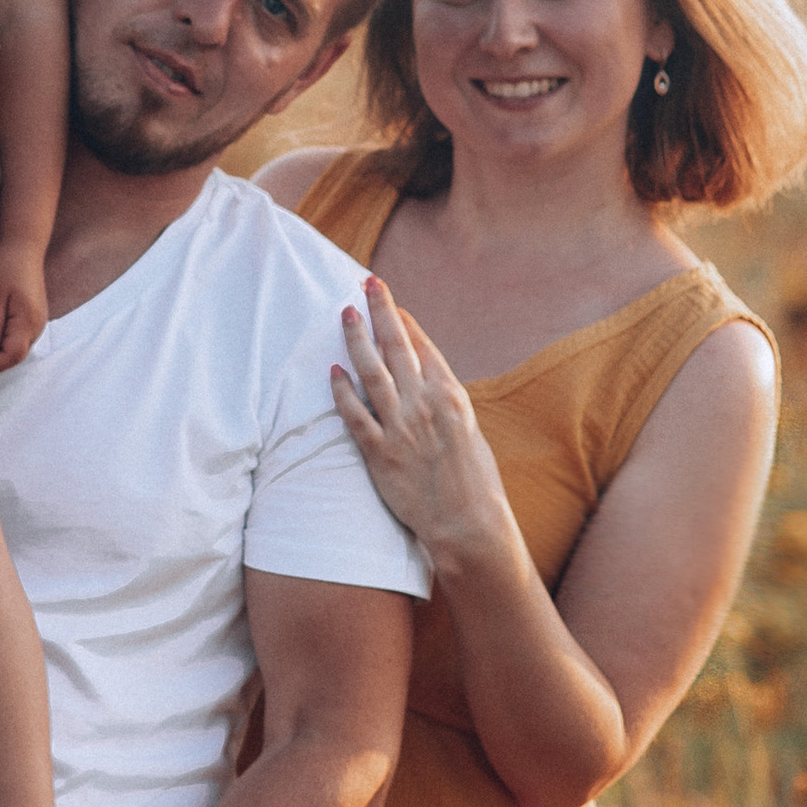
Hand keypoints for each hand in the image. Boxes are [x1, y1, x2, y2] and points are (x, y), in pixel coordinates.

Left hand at [0, 245, 48, 372]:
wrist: (23, 246)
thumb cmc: (6, 266)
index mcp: (28, 321)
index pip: (12, 356)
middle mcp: (37, 325)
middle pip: (15, 356)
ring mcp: (37, 321)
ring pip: (17, 348)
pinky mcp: (32, 316)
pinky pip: (18, 337)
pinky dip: (3, 343)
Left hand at [331, 277, 517, 569]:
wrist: (467, 522)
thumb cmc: (473, 478)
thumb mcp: (468, 428)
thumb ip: (444, 400)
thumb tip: (425, 376)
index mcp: (451, 396)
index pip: (422, 347)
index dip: (403, 320)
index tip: (389, 299)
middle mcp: (424, 405)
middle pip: (397, 348)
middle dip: (381, 311)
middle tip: (367, 284)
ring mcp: (400, 428)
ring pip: (372, 373)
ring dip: (357, 339)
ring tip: (345, 313)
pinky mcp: (379, 453)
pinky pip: (354, 415)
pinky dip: (342, 391)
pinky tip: (333, 370)